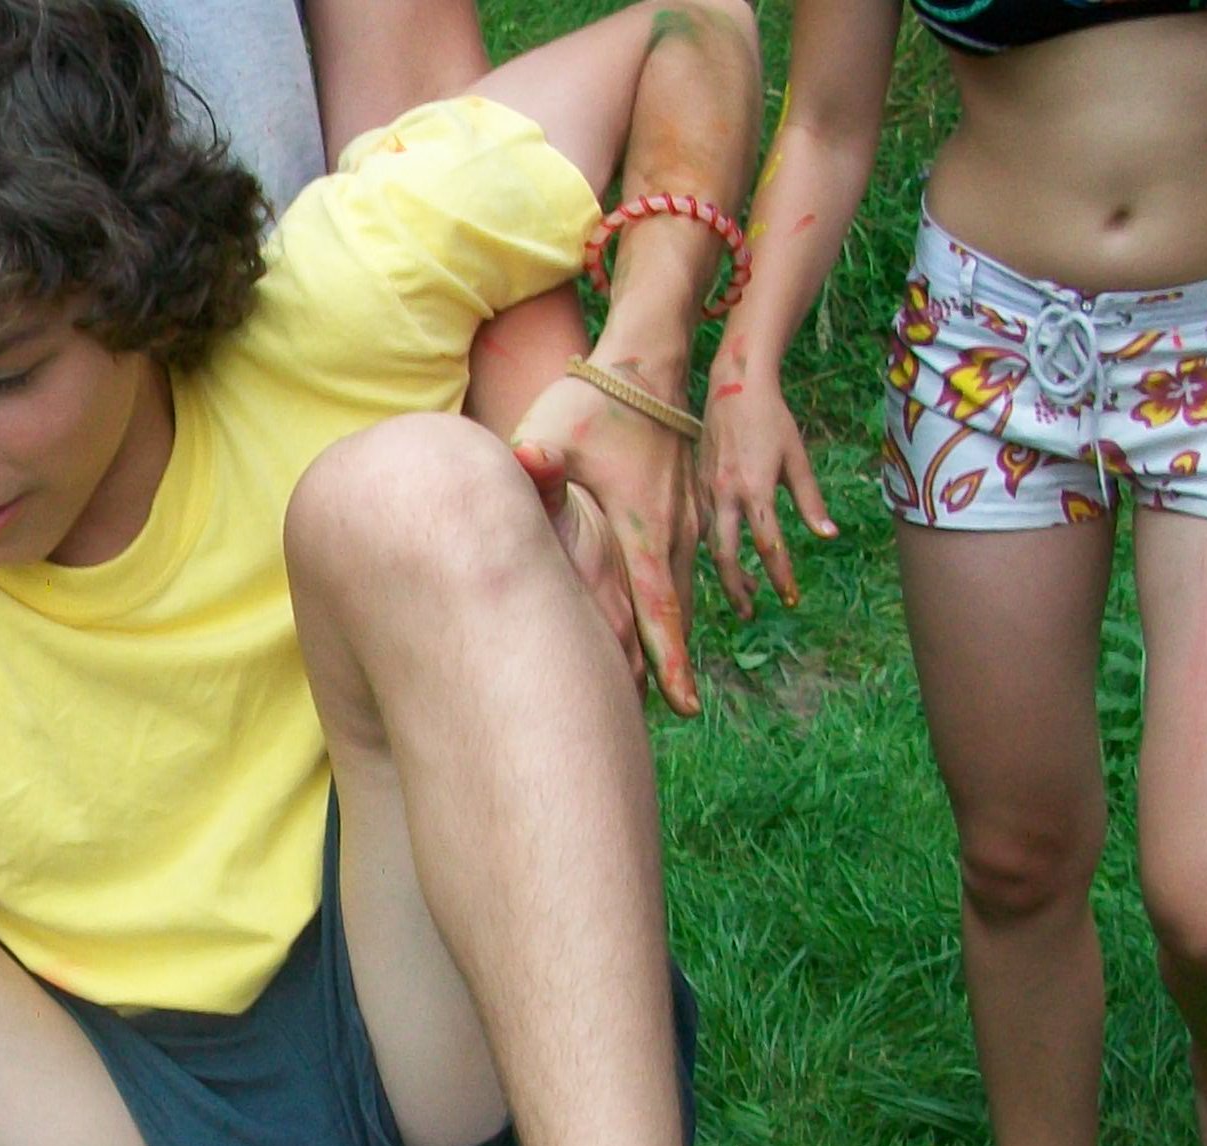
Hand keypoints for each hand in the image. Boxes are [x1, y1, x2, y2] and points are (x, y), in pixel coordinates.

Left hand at [511, 369, 702, 714]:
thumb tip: (523, 464)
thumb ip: (538, 462)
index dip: (670, 661)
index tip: (682, 707)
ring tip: (664, 697)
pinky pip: (678, 574)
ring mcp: (683, 521)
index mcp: (643, 525)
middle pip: (673, 618)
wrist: (645, 362)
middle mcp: (672, 531)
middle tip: (664, 723)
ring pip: (679, 598)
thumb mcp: (553, 431)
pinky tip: (664, 638)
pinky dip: (672, 610)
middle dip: (670, 672)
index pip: (658, 608)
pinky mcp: (681, 512)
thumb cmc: (591, 399)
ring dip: (672, 644)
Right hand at [698, 372, 836, 618]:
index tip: (792, 599)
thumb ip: (811, 500)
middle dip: (738, 589)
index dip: (781, 576)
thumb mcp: (797, 458)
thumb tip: (828, 536)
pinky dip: (720, 548)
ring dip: (729, 573)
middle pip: (726, 557)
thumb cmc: (772, 419)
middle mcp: (726, 496)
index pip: (769, 545)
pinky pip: (707, 527)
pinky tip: (733, 557)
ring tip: (747, 594)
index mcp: (754, 490)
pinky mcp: (700, 486)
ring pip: (713, 545)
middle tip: (752, 613)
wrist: (734, 386)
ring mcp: (708, 492)